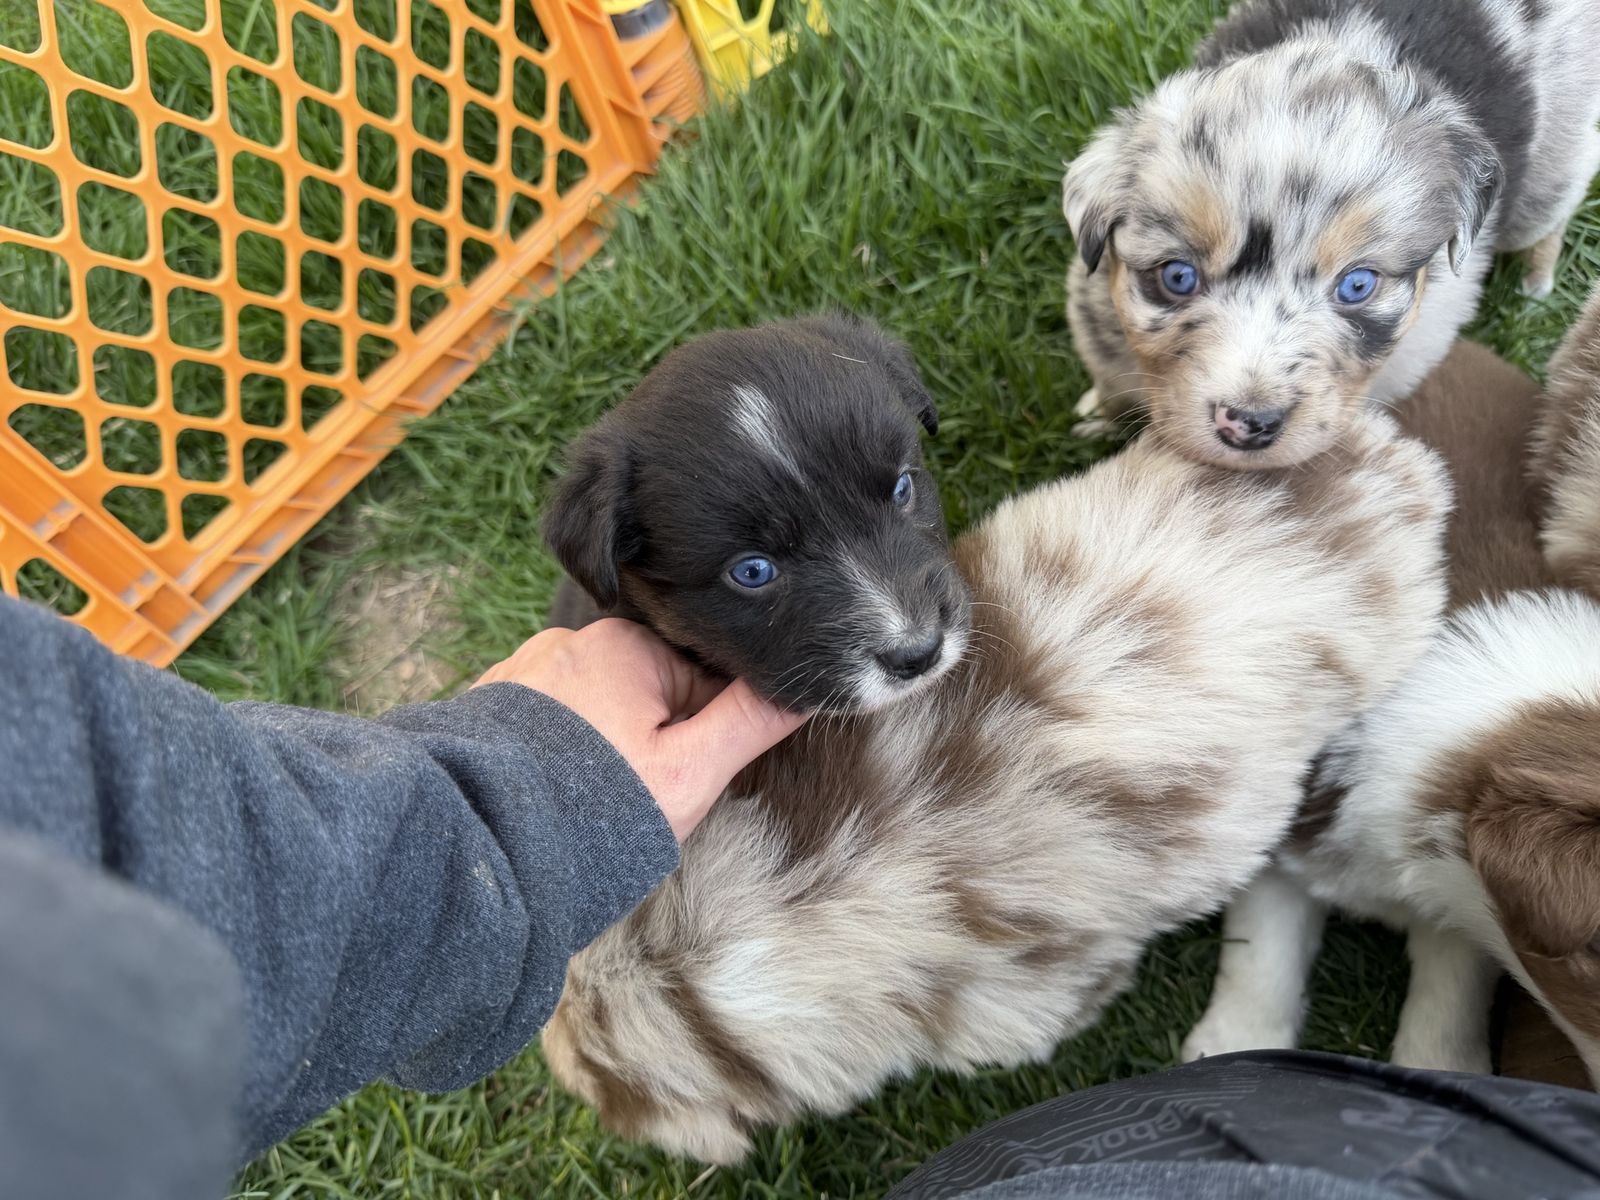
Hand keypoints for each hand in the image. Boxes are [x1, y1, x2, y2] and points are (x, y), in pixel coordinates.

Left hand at [475, 619, 806, 840]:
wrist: (480, 850)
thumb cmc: (595, 812)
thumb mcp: (690, 772)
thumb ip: (750, 721)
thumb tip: (807, 683)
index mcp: (627, 645)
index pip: (697, 680)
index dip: (703, 734)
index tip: (687, 778)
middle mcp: (569, 642)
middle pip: (643, 691)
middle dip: (649, 740)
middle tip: (635, 799)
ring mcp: (522, 672)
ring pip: (594, 708)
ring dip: (601, 746)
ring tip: (588, 802)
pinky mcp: (488, 706)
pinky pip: (547, 722)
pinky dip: (557, 753)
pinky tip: (553, 793)